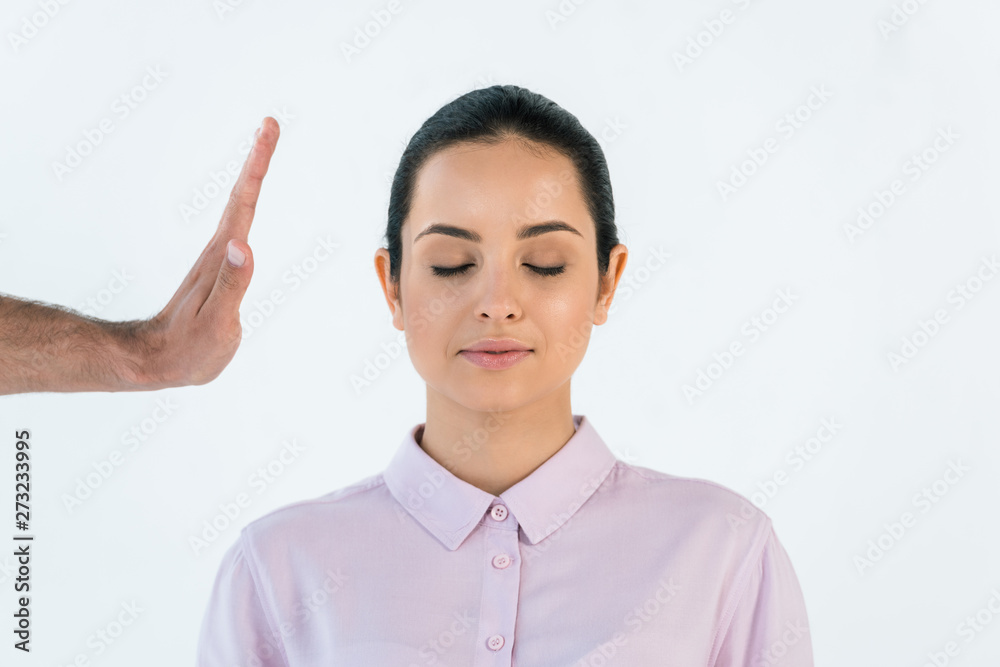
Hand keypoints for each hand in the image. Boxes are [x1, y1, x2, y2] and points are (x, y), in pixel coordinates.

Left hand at [139, 116, 280, 388]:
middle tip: (269, 125)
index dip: (257, 164)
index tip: (267, 130)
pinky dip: (248, 203)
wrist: (159, 362)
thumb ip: (231, 285)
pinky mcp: (223, 271)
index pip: (244, 201)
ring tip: (263, 149)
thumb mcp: (215, 323)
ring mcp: (222, 259)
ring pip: (240, 207)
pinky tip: (249, 202)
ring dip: (253, 175)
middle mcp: (223, 250)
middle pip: (242, 195)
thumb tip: (245, 244)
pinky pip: (240, 226)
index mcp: (223, 256)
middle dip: (258, 158)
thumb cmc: (188, 349)